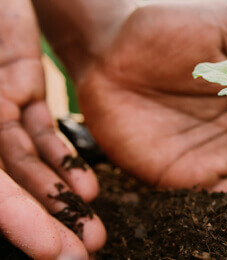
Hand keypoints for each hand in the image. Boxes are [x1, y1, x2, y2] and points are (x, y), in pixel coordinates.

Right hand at [0, 1, 104, 257]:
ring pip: (30, 166)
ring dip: (61, 200)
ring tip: (94, 232)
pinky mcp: (21, 91)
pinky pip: (42, 132)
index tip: (53, 253)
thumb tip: (19, 127)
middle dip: (45, 224)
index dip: (16, 221)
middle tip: (82, 256)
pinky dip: (64, 160)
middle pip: (9, 187)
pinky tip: (88, 190)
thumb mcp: (1, 80)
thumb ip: (10, 127)